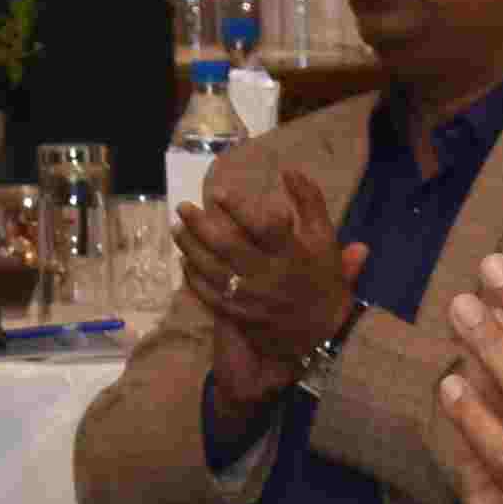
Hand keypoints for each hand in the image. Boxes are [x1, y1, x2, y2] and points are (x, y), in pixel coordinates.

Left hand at [179, 156, 357, 408]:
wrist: (325, 333)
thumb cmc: (324, 280)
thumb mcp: (325, 238)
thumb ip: (311, 202)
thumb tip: (290, 170)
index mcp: (291, 255)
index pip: (263, 228)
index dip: (239, 209)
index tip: (218, 193)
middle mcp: (269, 276)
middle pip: (228, 248)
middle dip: (201, 226)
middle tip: (182, 207)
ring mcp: (251, 299)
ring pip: (213, 271)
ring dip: (191, 248)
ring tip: (177, 229)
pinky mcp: (240, 316)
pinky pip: (210, 295)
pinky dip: (195, 278)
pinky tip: (185, 261)